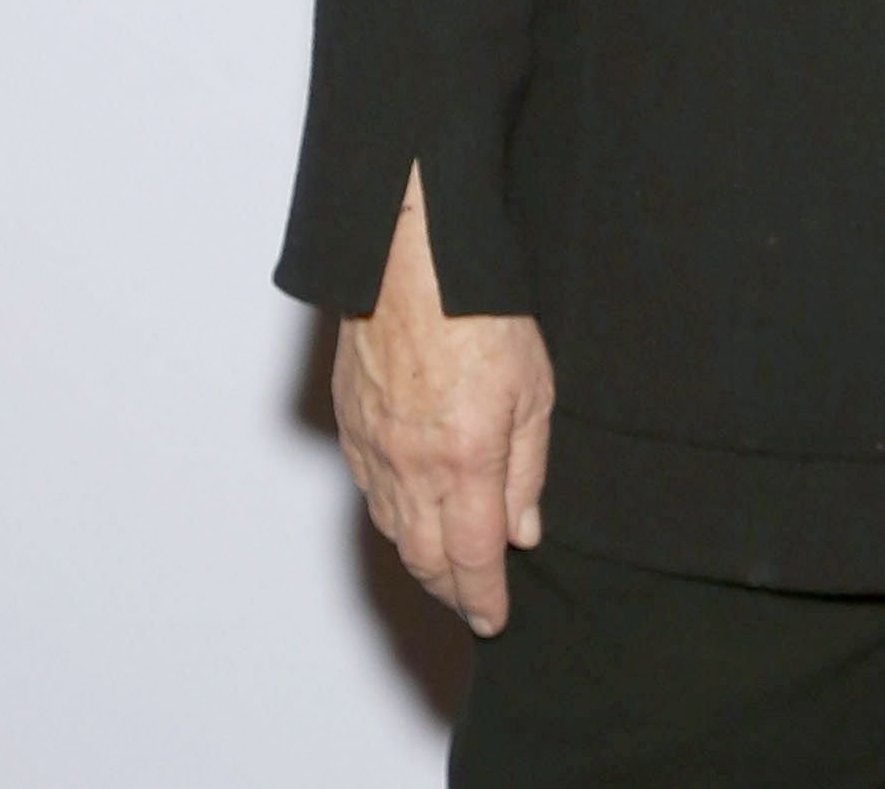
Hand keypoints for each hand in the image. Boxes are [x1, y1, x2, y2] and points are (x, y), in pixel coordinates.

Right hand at [331, 162, 554, 635]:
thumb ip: (527, 468)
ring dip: (421, 559)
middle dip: (452, 590)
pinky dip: (392, 518)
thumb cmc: (480, 311)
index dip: (483, 597)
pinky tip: (408, 517)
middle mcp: (410, 469)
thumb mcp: (534, 388)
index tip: (494, 619)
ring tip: (446, 572)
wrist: (410, 264)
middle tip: (473, 606)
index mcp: (463, 463)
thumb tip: (522, 532)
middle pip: (426, 557)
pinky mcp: (350, 427)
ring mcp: (373, 450)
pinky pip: (370, 492)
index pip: (471, 557)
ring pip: (393, 530)